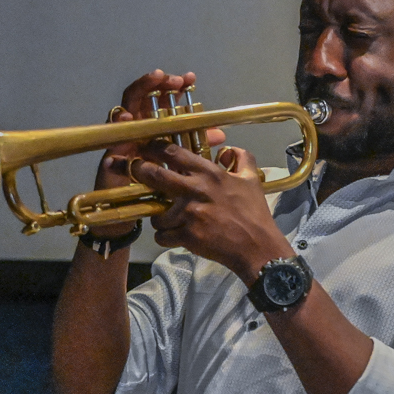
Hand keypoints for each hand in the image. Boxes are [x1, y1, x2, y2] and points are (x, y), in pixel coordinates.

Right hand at [92, 70, 225, 238]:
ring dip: (139, 93)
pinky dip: (118, 124)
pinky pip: (111, 135)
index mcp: (153, 128)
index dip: (174, 87)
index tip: (190, 78)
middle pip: (142, 97)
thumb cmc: (154, 188)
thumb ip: (196, 147)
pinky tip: (126, 118)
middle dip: (156, 83)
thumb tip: (220, 135)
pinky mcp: (109, 152)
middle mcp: (136, 129)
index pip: (162, 100)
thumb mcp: (180, 165)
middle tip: (171, 78)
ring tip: (152, 82)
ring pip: (126, 107)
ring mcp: (121, 138)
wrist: (130, 212)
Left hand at [131, 143, 291, 281]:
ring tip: (168, 221)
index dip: (155, 147)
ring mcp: (190, 214)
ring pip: (157, 213)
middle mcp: (196, 190)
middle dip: (140, 171)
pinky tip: (174, 237)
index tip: (146, 147)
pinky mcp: (187, 236)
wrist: (258, 246)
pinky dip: (165, 238)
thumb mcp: (252, 180)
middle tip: (136, 171)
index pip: (175, 153)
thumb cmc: (254, 213)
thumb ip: (242, 159)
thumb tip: (229, 149)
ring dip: (159, 217)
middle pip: (156, 175)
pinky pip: (162, 236)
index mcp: (210, 174)